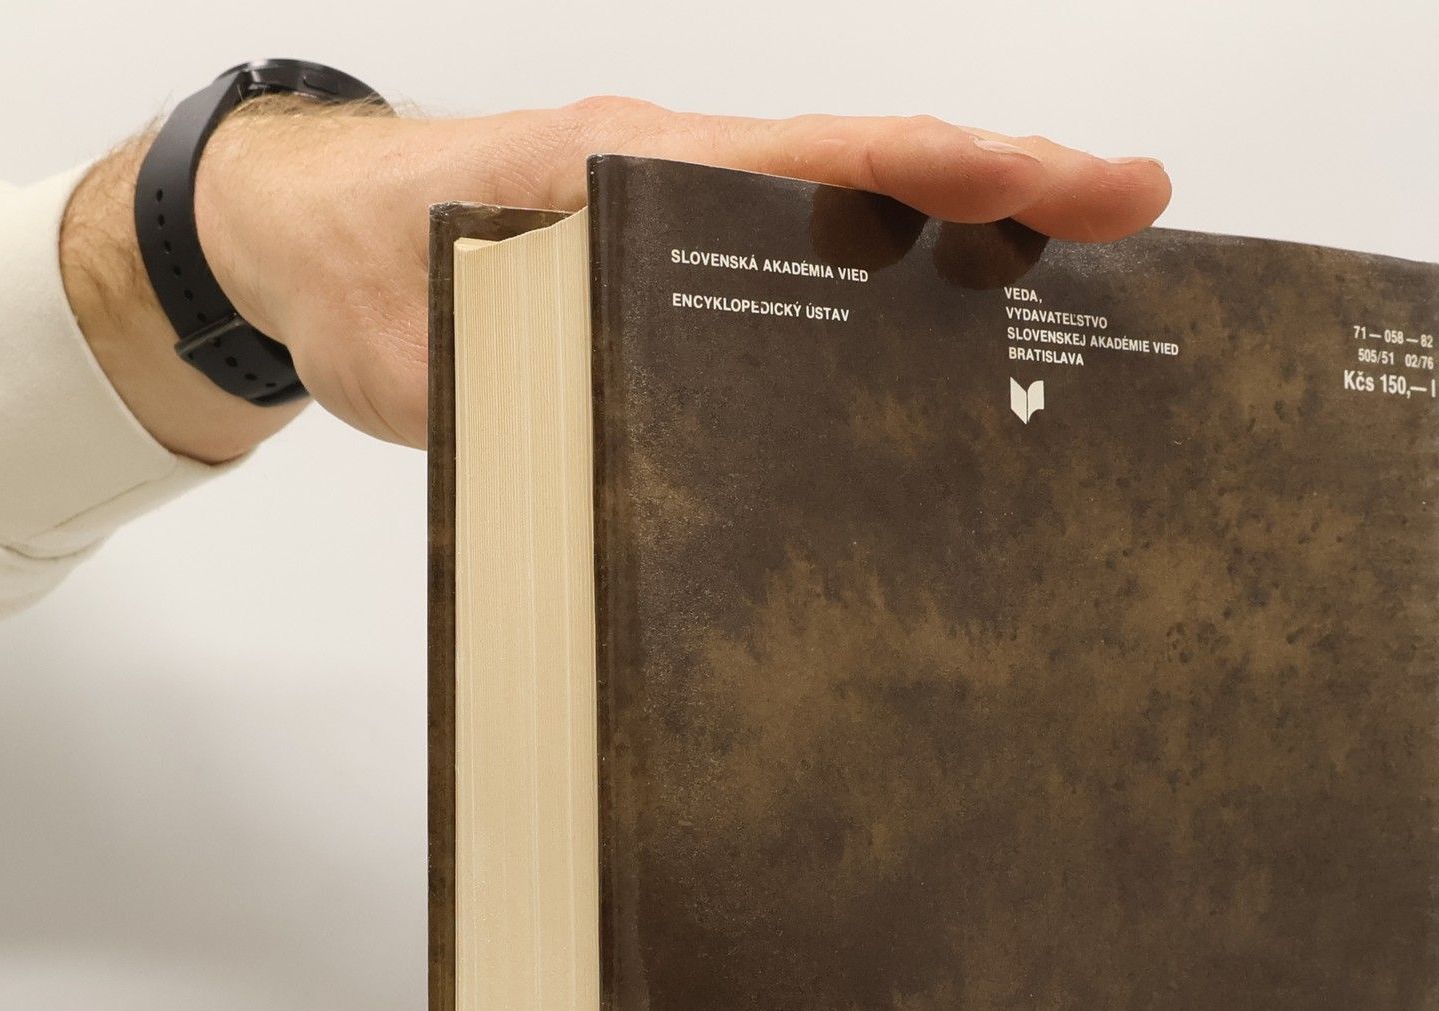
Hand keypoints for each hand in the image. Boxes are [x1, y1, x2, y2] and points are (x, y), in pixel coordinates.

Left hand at [64, 97, 1170, 461]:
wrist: (304, 249)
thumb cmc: (373, 275)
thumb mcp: (460, 325)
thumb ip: (566, 356)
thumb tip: (661, 425)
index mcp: (654, 170)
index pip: (843, 157)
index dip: (972, 171)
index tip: (1089, 184)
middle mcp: (693, 184)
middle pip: (881, 174)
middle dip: (1013, 193)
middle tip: (1134, 222)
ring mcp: (694, 225)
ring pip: (853, 220)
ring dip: (964, 246)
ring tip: (1076, 296)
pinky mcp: (679, 277)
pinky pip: (803, 270)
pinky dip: (887, 289)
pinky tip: (942, 348)